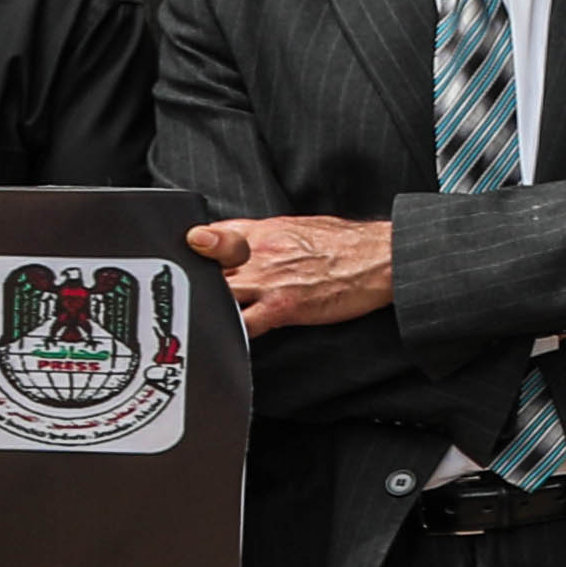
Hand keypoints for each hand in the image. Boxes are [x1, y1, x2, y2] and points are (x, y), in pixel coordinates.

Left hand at [186, 211, 396, 333]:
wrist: (380, 257)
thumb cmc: (348, 244)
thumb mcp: (299, 225)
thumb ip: (266, 234)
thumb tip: (249, 242)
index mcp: (262, 230)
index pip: (209, 235)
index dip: (194, 251)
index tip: (188, 262)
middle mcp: (257, 252)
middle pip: (204, 267)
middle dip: (193, 282)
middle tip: (185, 297)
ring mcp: (267, 281)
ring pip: (215, 295)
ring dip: (206, 308)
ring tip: (200, 320)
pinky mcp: (281, 307)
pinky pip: (243, 325)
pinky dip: (231, 334)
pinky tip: (226, 341)